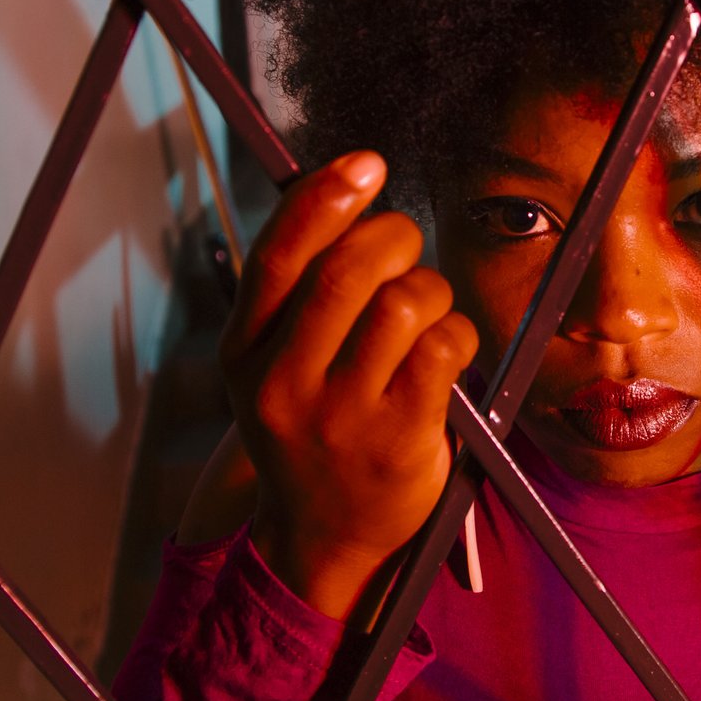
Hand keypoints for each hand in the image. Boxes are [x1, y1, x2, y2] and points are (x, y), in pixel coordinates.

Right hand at [220, 151, 478, 619]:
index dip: (324, 197)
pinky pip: (444, 348)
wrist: (323, 536)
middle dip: (392, 236)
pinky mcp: (400, 440)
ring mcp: (342, 417)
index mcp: (243, 354)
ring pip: (403, 304)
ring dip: (431, 287)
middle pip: (346, 272)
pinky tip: (446, 349)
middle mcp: (283, 385)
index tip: (366, 163)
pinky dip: (457, 331)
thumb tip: (341, 189)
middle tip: (405, 244)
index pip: (277, 257)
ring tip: (427, 309)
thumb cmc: (312, 427)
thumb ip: (295, 291)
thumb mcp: (274, 365)